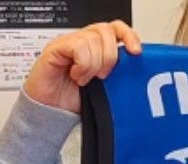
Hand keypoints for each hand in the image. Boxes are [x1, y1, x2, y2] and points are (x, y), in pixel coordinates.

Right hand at [23, 20, 141, 113]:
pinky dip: (81, 65)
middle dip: (110, 57)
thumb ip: (117, 75)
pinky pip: (78, 47)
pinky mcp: (56, 48)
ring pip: (93, 40)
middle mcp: (84, 42)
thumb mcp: (105, 88)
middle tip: (102, 76)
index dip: (128, 36)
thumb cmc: (75, 100)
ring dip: (93, 65)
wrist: (52, 111)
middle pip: (106, 31)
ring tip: (84, 79)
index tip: (135, 53)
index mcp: (98, 48)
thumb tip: (135, 71)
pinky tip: (75, 75)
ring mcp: (70, 43)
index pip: (117, 29)